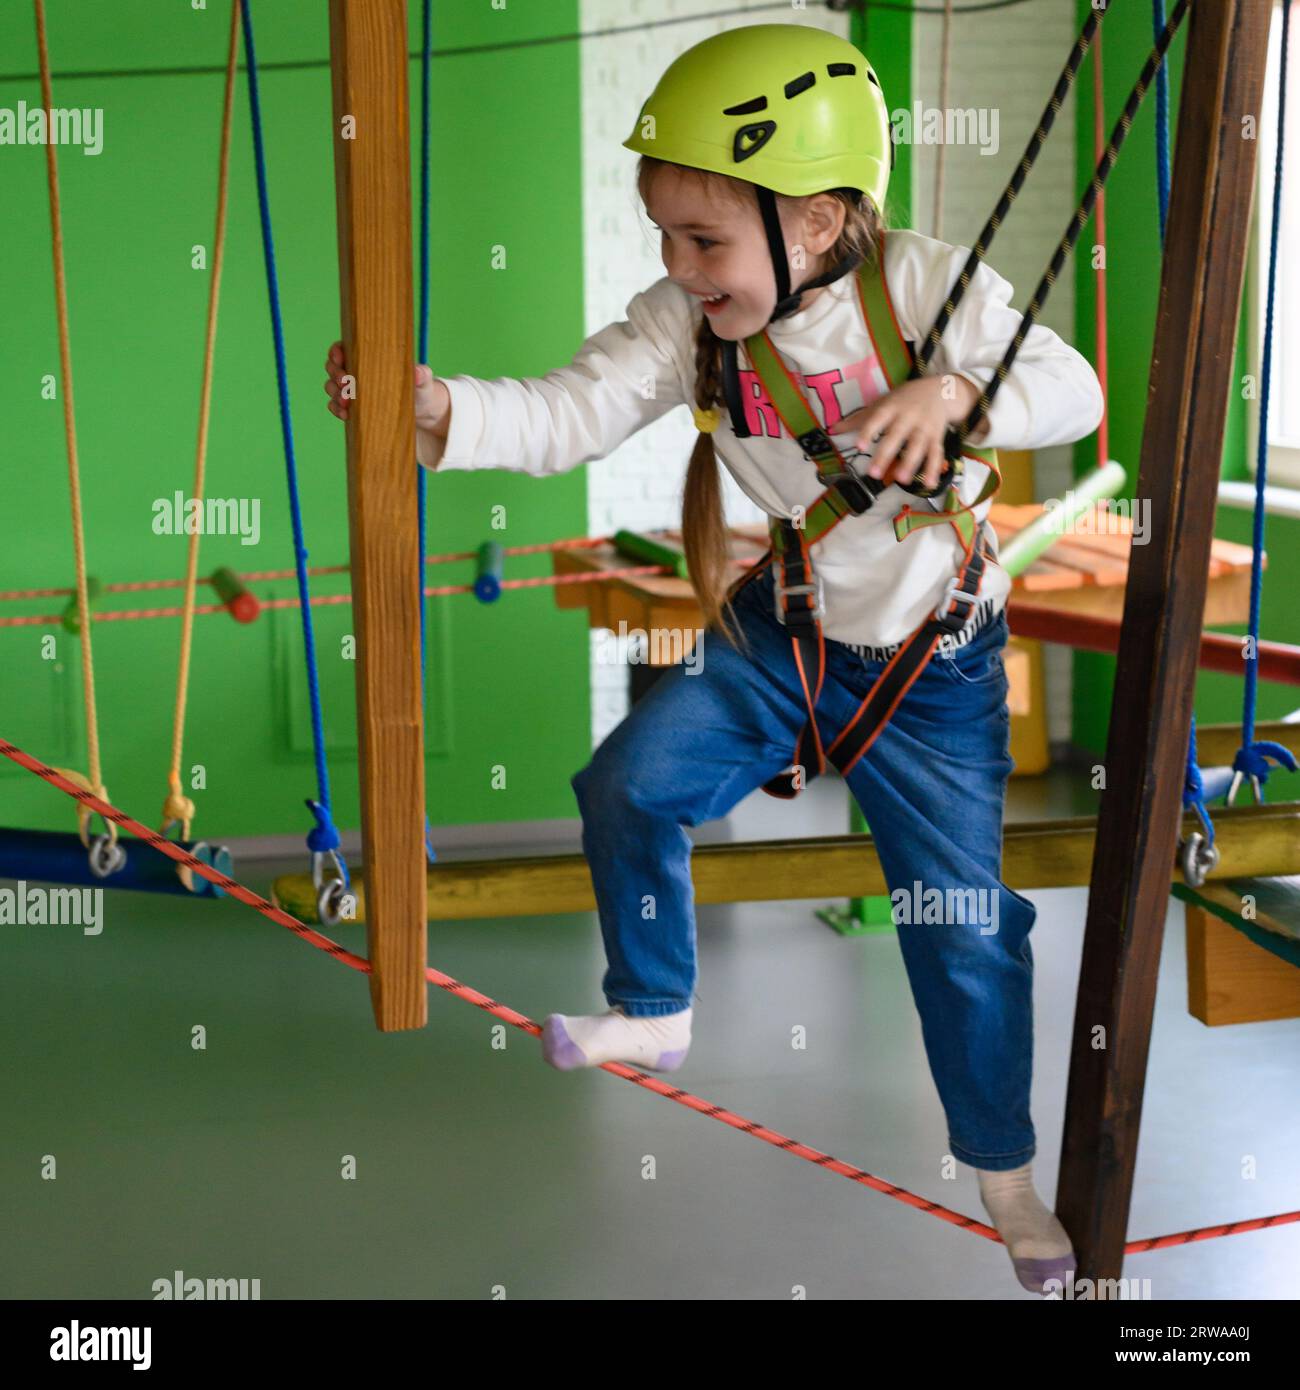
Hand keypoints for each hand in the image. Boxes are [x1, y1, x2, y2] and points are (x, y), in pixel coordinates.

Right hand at [323, 344, 450, 438]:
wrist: (421, 412)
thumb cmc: (420, 388)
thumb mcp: (423, 381)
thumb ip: (421, 375)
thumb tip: (419, 372)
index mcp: (368, 356)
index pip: (344, 348)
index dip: (336, 352)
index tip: (339, 359)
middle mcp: (355, 370)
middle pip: (333, 368)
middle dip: (336, 375)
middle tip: (345, 384)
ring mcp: (351, 389)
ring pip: (332, 387)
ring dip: (335, 394)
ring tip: (347, 403)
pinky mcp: (352, 408)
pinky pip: (337, 406)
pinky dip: (337, 409)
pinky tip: (345, 414)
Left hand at [830, 375, 982, 491]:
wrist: (939, 390)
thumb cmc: (903, 400)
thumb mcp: (882, 403)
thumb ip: (859, 419)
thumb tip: (832, 429)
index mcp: (891, 407)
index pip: (877, 419)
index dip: (868, 432)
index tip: (859, 447)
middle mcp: (909, 417)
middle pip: (897, 436)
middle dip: (886, 454)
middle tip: (874, 474)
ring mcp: (924, 427)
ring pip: (918, 446)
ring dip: (911, 463)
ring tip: (901, 480)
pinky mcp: (937, 437)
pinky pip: (936, 454)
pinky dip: (933, 469)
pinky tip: (929, 484)